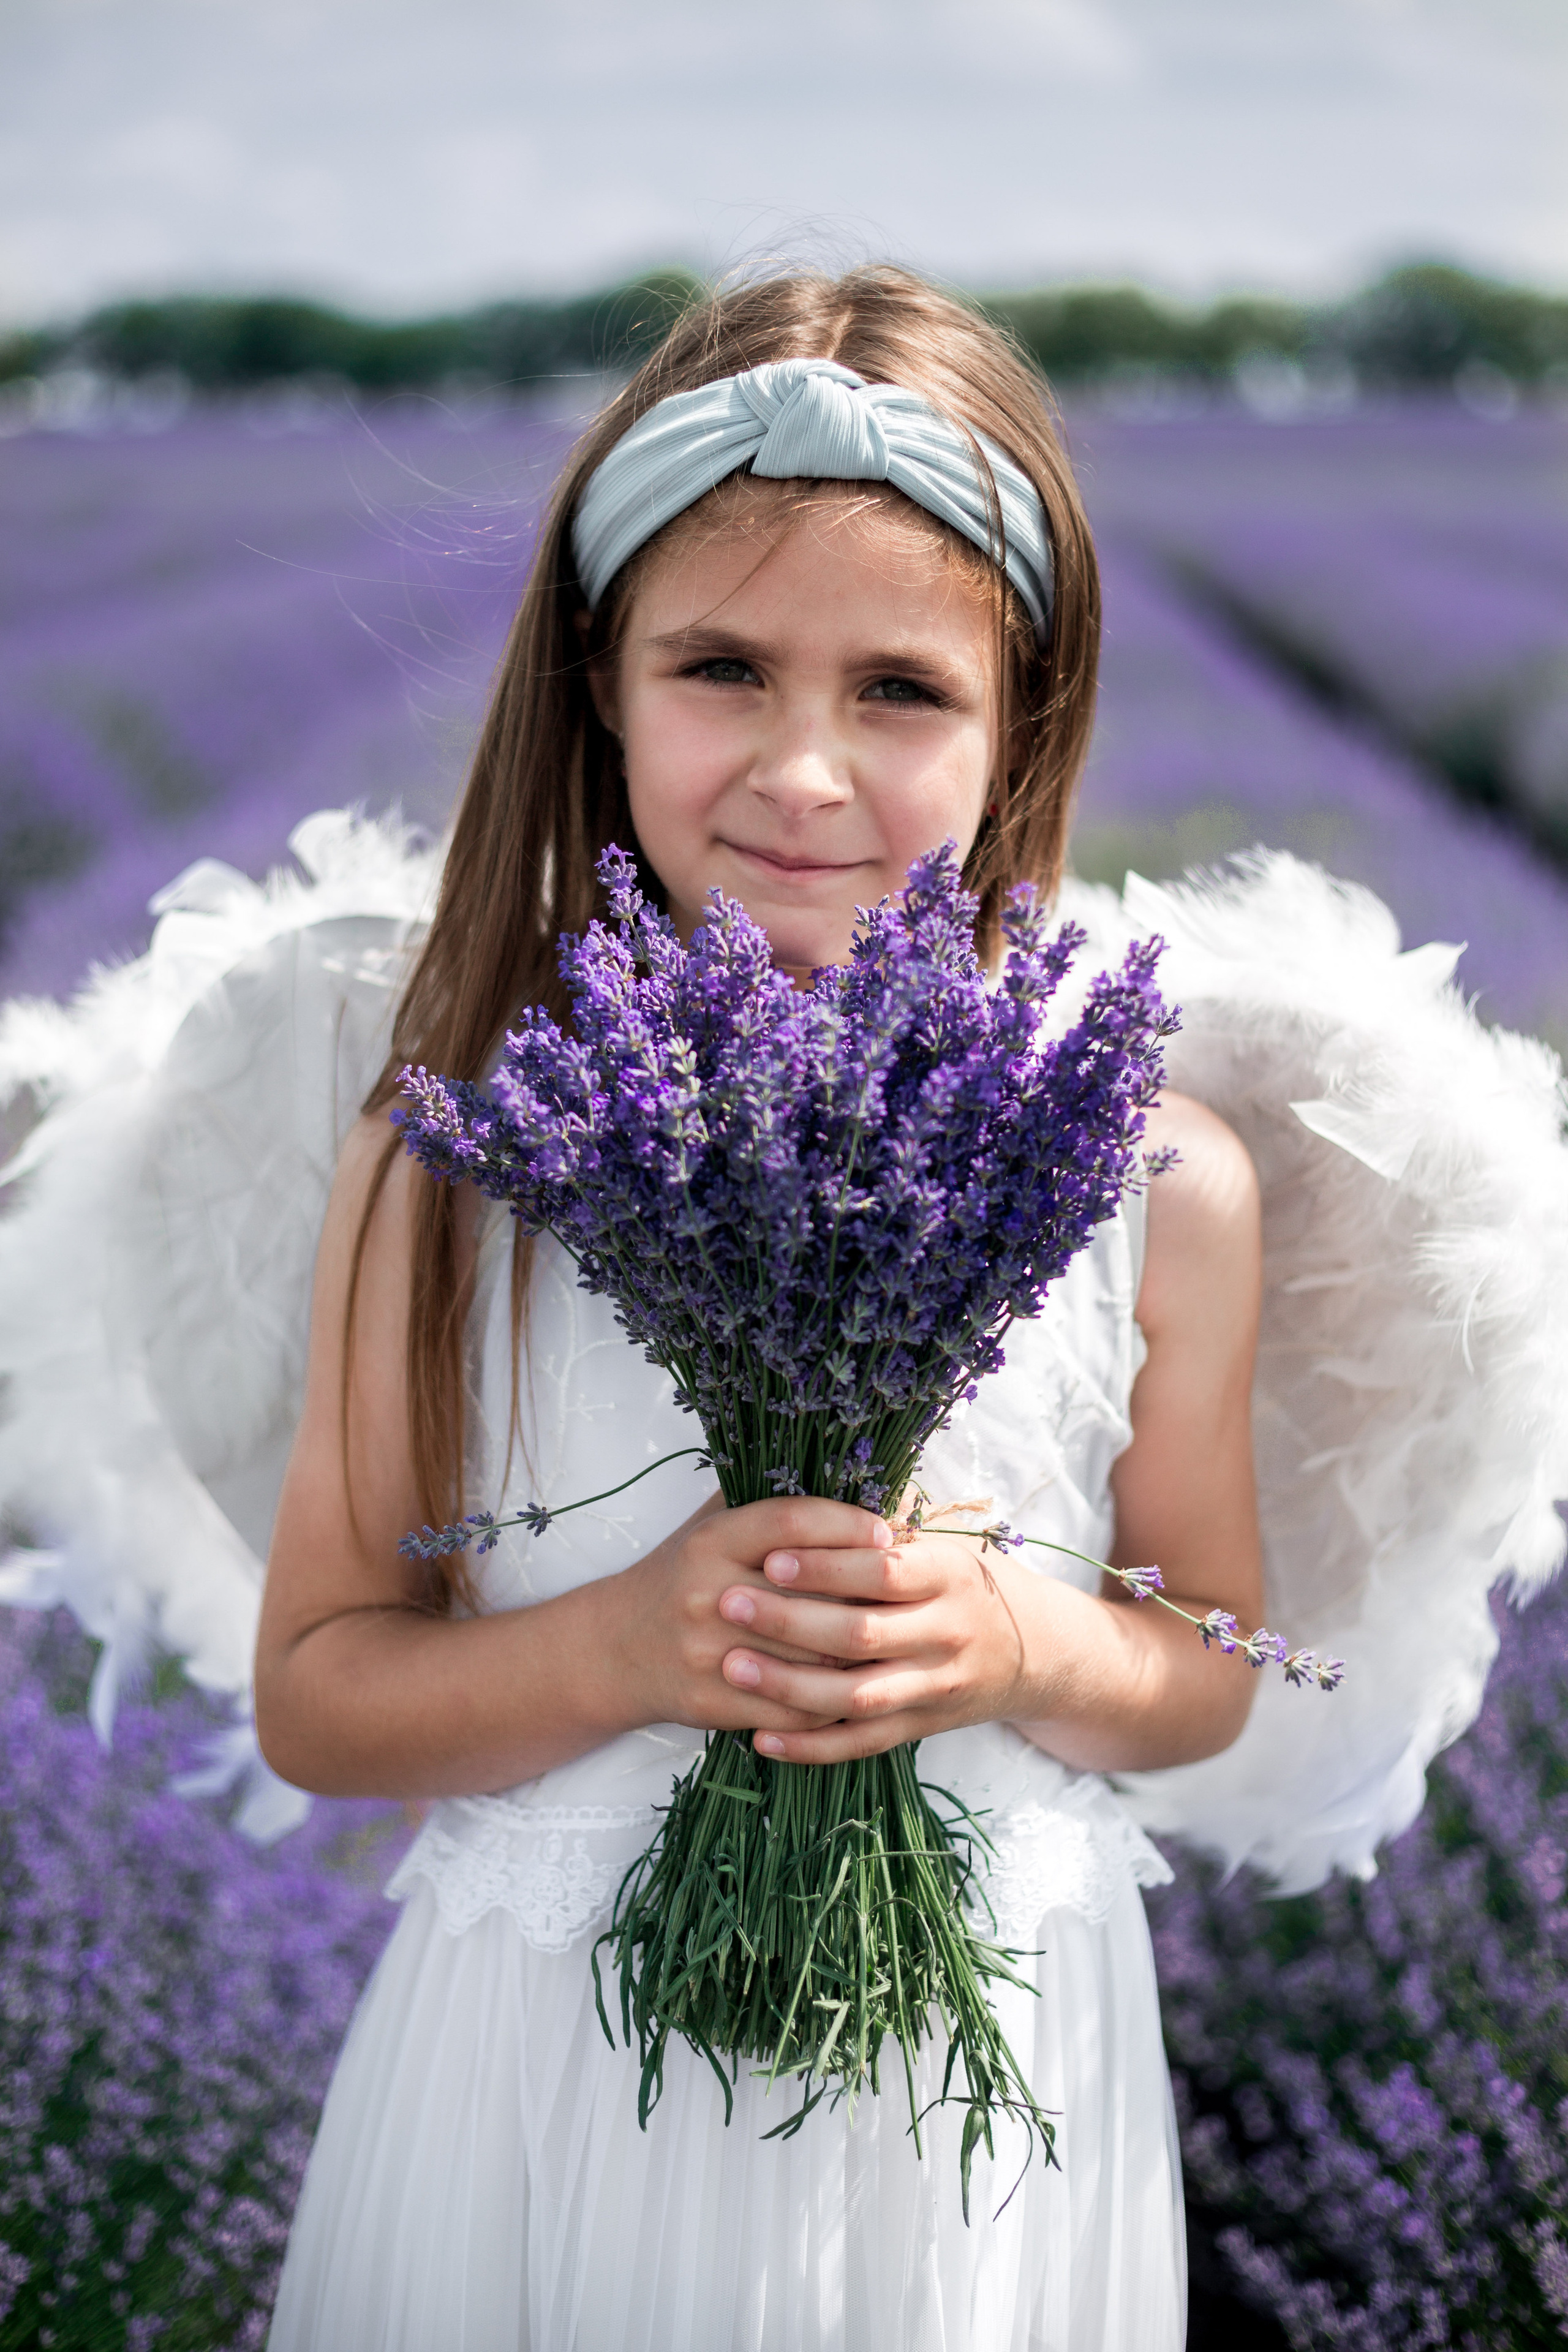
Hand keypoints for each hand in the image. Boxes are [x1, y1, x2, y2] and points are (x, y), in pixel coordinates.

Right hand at [606, 1493, 898, 1740]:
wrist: (617, 1648)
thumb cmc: (684, 1576)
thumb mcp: (711, 1524)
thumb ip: (767, 1500)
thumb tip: (850, 1475)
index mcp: (711, 1541)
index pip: (789, 1522)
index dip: (844, 1524)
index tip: (884, 1532)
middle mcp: (706, 1593)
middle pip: (811, 1595)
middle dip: (865, 1596)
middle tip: (905, 1594)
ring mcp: (708, 1652)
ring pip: (810, 1658)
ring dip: (859, 1655)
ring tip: (894, 1642)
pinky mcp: (711, 1702)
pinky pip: (792, 1709)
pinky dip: (832, 1704)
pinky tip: (856, 1688)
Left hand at [713, 1523, 1062, 1763]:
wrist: (1033, 1651)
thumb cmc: (963, 1583)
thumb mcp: (939, 1544)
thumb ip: (882, 1528)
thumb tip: (807, 1486)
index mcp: (947, 1576)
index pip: (883, 1571)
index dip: (826, 1566)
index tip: (770, 1557)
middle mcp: (946, 1634)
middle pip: (862, 1634)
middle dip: (790, 1621)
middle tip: (729, 1604)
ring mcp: (934, 1687)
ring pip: (857, 1697)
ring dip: (789, 1685)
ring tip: (732, 1666)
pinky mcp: (921, 1728)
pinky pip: (862, 1744)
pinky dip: (811, 1747)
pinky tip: (762, 1737)